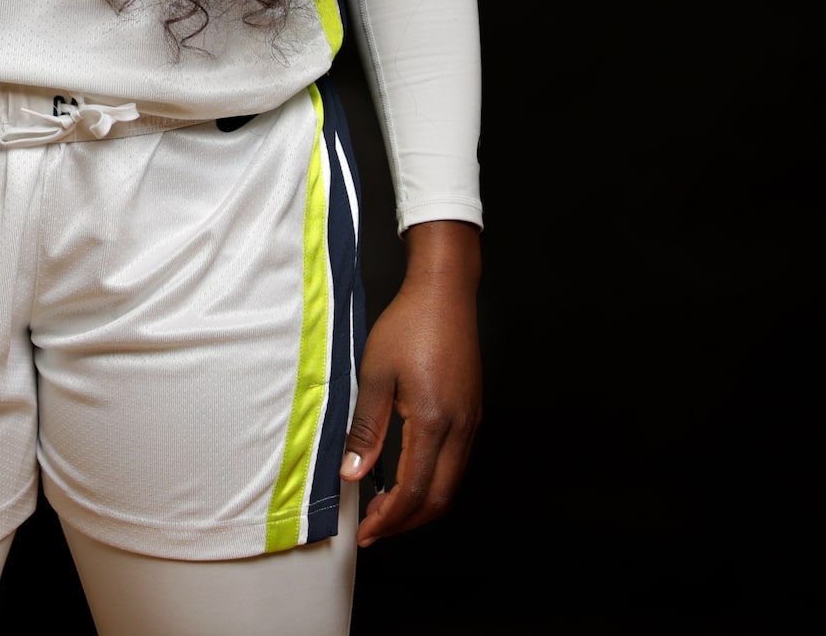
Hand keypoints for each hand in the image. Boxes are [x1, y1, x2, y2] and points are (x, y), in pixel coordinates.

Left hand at [340, 219, 482, 547]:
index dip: (390, 519)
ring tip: (387, 510)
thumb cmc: (409, 325)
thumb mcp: (375, 374)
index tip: (366, 532)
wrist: (445, 293)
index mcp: (434, 421)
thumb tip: (354, 473)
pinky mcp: (472, 413)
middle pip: (440, 499)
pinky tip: (409, 478)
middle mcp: (460, 429)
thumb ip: (366, 428)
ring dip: (421, 505)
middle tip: (375, 529)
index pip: (415, 491)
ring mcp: (471, 422)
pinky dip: (433, 482)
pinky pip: (456, 464)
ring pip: (451, 484)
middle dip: (407, 522)